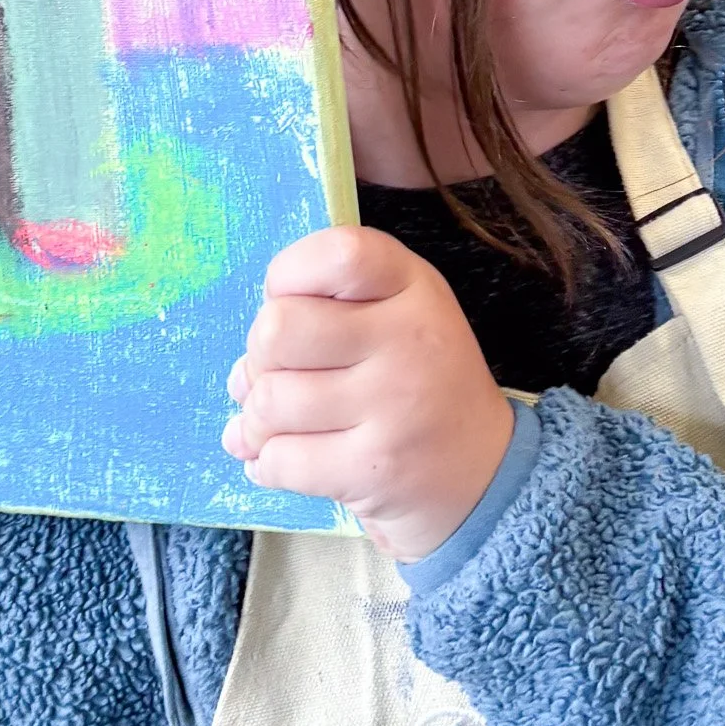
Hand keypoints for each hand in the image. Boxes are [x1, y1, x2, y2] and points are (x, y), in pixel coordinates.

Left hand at [222, 226, 513, 561]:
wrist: (483, 471)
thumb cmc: (419, 378)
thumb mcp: (397, 312)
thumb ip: (325, 307)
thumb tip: (241, 370)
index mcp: (413, 286)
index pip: (337, 253)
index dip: (289, 273)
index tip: (289, 299)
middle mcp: (409, 339)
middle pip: (280, 328)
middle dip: (260, 354)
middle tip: (279, 371)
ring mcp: (394, 407)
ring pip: (271, 400)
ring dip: (256, 417)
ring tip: (276, 422)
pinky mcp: (375, 470)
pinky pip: (281, 459)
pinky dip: (265, 462)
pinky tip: (280, 458)